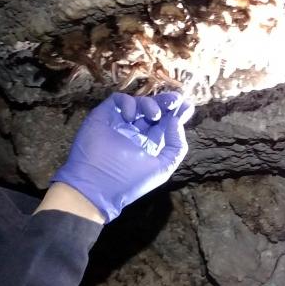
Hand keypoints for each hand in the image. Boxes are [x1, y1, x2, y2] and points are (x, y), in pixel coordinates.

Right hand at [51, 92, 192, 221]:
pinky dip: (128, 103)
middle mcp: (134, 133)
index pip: (165, 124)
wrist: (96, 186)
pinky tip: (131, 116)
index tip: (188, 106)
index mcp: (148, 145)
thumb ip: (175, 146)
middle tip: (176, 100)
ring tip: (154, 115)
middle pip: (154, 110)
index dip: (177, 115)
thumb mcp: (162, 168)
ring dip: (150, 104)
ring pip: (138, 103)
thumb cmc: (130, 181)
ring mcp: (119, 124)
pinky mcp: (103, 116)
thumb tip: (176, 121)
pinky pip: (117, 100)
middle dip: (166, 103)